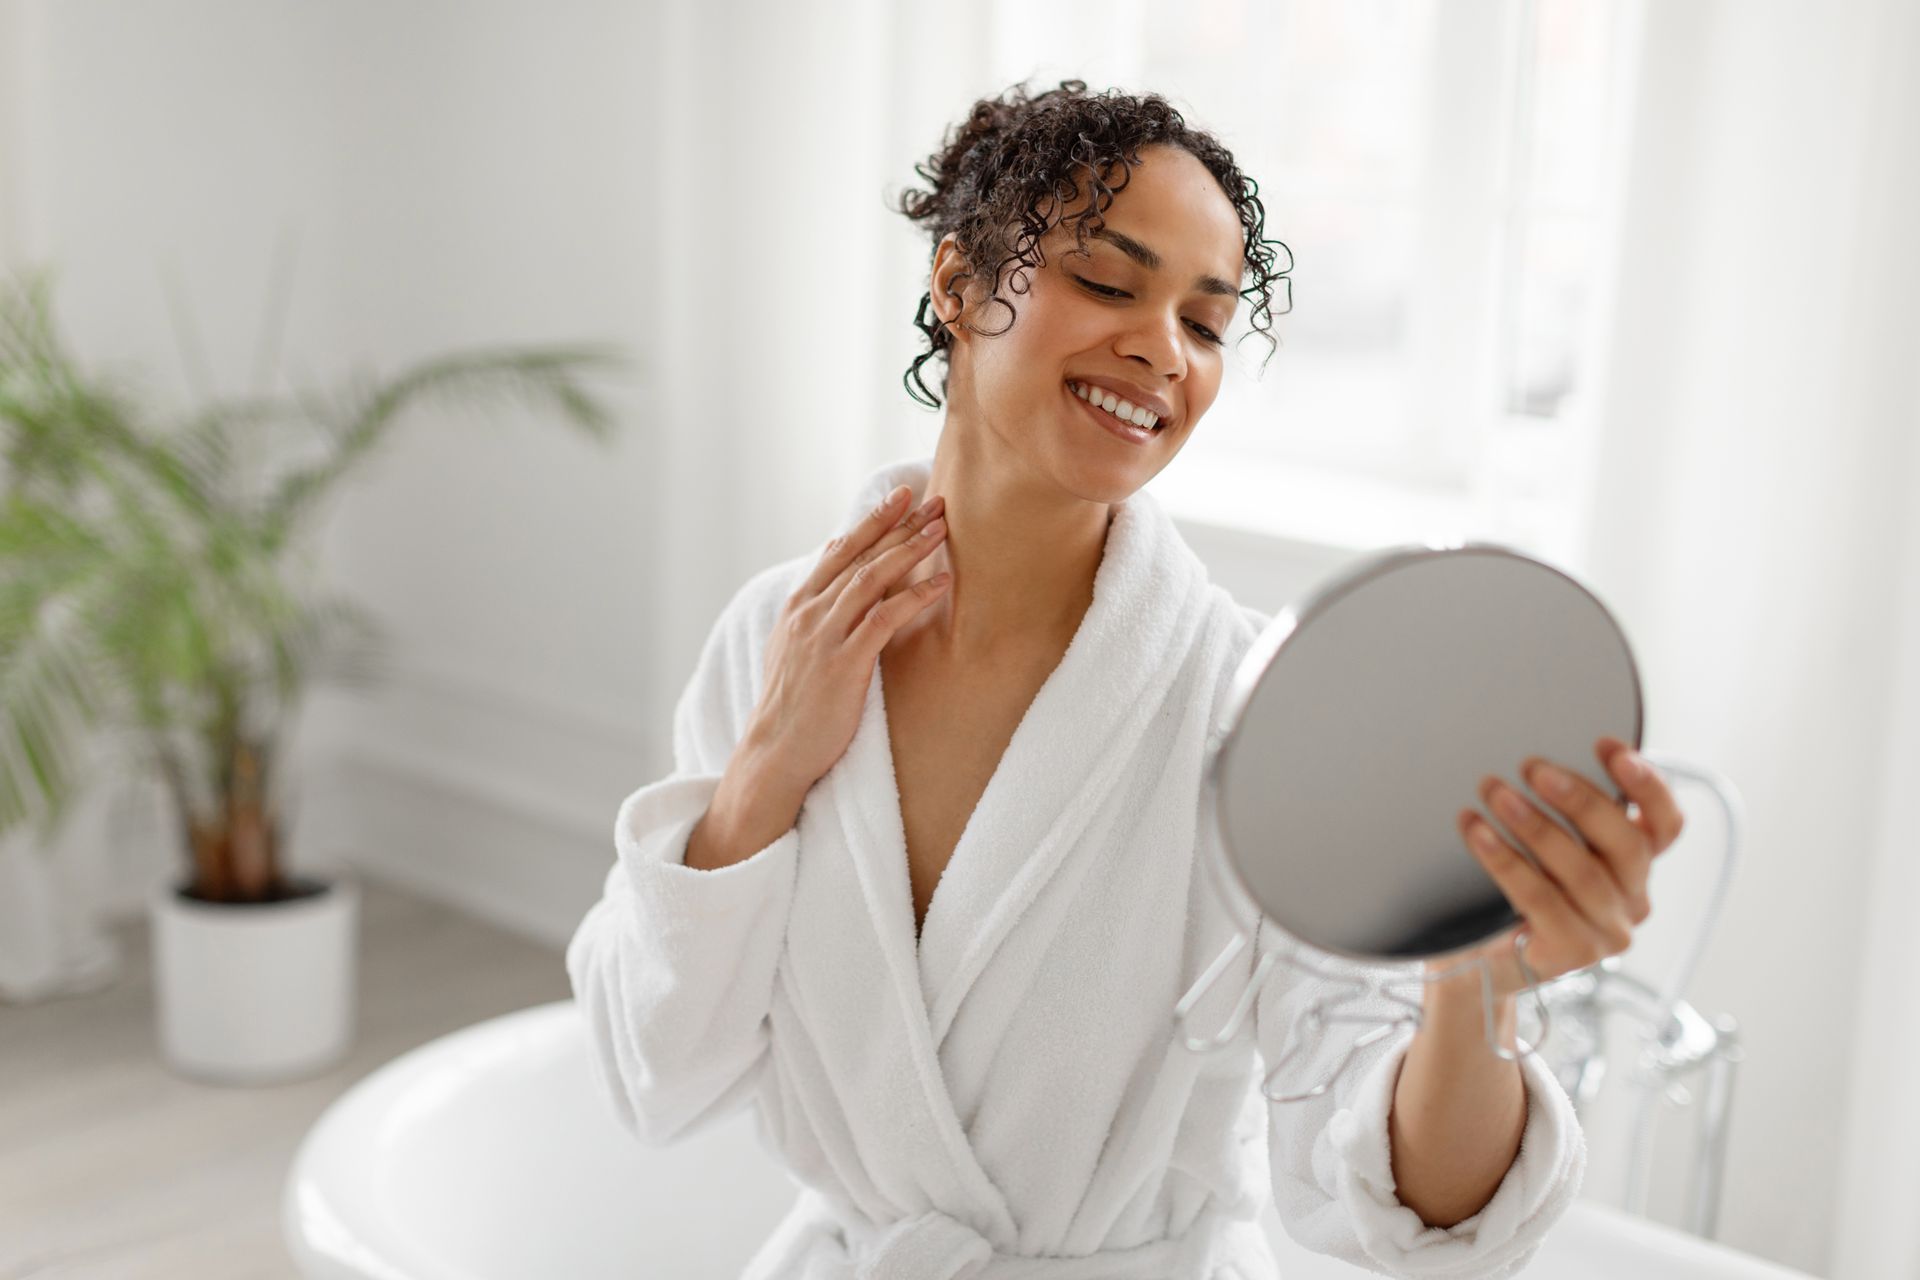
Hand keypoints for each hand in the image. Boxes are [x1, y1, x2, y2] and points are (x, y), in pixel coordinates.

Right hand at [740, 484, 950, 796]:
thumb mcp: (792, 646)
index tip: (901, 497)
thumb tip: (831, 567)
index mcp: (798, 606)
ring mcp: (826, 636)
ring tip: (942, 529)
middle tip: (933, 500)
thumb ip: (813, 607)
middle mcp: (809, 613)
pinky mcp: (845, 663)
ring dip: (910, 549)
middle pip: (860, 556)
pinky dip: (915, 596)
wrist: (776, 751)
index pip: (839, 550)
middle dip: (899, 524)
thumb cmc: (791, 704)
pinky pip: (885, 619)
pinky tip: (941, 582)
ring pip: (873, 578)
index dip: (872, 521)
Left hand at [1443, 736, 1685, 999]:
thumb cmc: (1512, 892)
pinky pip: (1541, 899)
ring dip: (1534, 825)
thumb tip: (1537, 757)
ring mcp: (1608, 932)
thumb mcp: (1545, 846)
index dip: (1646, 785)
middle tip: (1531, 766)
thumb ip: (1561, 814)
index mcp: (1636, 866)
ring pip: (1581, 872)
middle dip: (1579, 799)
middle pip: (1626, 844)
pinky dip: (1505, 860)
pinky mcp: (1573, 954)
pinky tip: (1477, 832)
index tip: (1605, 745)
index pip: (1667, 825)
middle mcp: (1633, 900)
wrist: (1477, 965)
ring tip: (1494, 792)